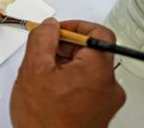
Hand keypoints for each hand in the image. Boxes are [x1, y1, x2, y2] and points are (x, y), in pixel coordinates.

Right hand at [10, 19, 125, 127]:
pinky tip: (50, 90)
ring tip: (42, 75)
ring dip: (66, 65)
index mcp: (98, 70)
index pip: (98, 32)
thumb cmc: (44, 121)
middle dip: (66, 46)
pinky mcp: (99, 113)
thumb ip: (43, 39)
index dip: (75, 26)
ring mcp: (106, 101)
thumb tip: (49, 26)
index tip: (56, 30)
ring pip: (88, 69)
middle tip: (43, 51)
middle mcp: (109, 86)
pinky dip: (70, 81)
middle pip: (93, 51)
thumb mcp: (34, 69)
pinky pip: (88, 86)